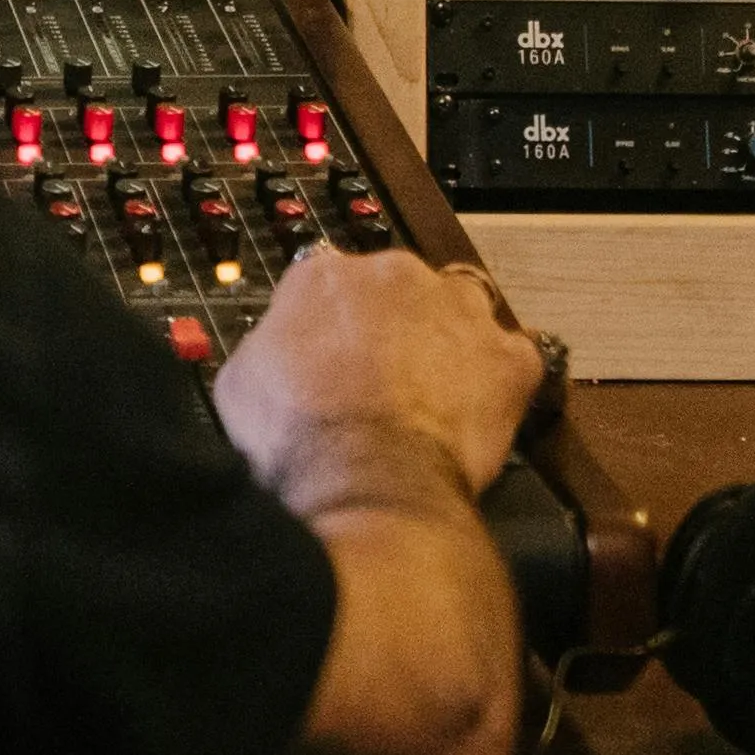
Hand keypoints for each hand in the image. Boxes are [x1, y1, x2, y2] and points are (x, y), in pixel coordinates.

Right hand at [213, 236, 543, 510]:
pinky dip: (501, 380)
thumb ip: (267, 349)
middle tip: (386, 373)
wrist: (365, 479)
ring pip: (465, 306)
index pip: (331, 277)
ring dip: (453, 337)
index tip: (334, 347)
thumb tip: (275, 357)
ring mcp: (458, 311)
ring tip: (439, 387)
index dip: (333, 318)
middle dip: (397, 322)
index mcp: (323, 275)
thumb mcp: (240, 385)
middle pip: (402, 285)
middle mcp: (395, 276)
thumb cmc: (300, 438)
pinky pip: (515, 357)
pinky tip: (480, 411)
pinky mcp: (507, 357)